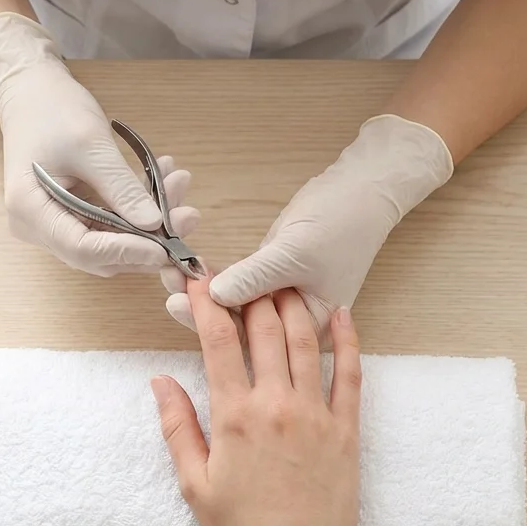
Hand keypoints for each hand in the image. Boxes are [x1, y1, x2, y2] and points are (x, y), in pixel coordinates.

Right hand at [0, 13, 198, 275]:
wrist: (31, 91)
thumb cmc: (52, 109)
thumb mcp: (91, 144)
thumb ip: (121, 187)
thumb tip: (156, 225)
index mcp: (29, 211)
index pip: (82, 249)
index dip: (127, 252)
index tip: (167, 247)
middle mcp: (37, 227)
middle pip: (99, 253)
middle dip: (147, 239)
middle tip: (189, 215)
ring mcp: (53, 224)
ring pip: (110, 241)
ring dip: (149, 221)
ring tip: (178, 185)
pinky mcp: (70, 215)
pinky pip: (108, 224)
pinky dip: (137, 208)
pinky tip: (163, 180)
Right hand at [150, 280, 363, 525]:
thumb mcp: (195, 484)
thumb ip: (177, 427)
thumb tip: (160, 382)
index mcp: (234, 416)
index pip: (218, 342)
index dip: (207, 304)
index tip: (198, 281)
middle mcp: (276, 405)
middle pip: (264, 330)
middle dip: (249, 293)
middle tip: (241, 272)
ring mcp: (315, 413)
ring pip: (305, 341)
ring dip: (293, 304)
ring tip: (282, 280)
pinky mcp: (346, 427)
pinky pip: (350, 372)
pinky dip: (346, 339)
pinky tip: (340, 313)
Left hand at [163, 114, 451, 337]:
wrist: (362, 190)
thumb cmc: (341, 225)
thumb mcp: (296, 253)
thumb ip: (255, 278)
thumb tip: (213, 296)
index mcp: (307, 330)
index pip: (251, 335)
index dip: (209, 319)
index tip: (176, 300)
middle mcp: (290, 324)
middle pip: (236, 322)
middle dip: (197, 302)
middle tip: (164, 279)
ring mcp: (277, 299)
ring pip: (232, 301)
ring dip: (200, 286)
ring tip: (168, 269)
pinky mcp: (268, 277)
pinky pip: (236, 282)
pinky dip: (214, 273)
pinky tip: (188, 265)